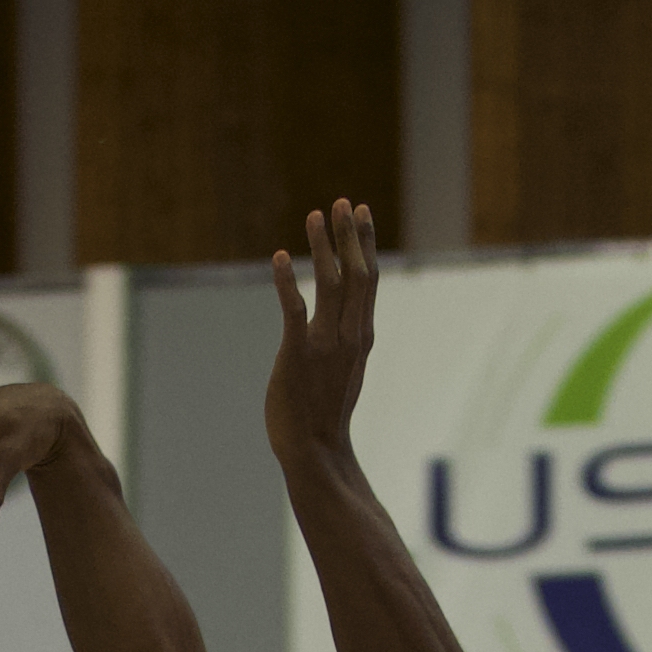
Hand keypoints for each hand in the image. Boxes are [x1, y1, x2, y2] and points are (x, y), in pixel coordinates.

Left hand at [266, 201, 385, 456]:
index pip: (369, 279)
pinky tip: (282, 256)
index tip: (361, 211)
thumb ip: (350, 338)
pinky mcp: (297, 355)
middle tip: (341, 201)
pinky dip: (288, 282)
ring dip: (323, 247)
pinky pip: (295, 311)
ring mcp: (325, 345)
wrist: (314, 451)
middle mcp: (349, 336)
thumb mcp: (348, 369)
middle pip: (356, 274)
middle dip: (349, 235)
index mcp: (362, 335)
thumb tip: (355, 319)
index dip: (365, 242)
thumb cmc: (326, 412)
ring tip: (315, 215)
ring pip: (331, 285)